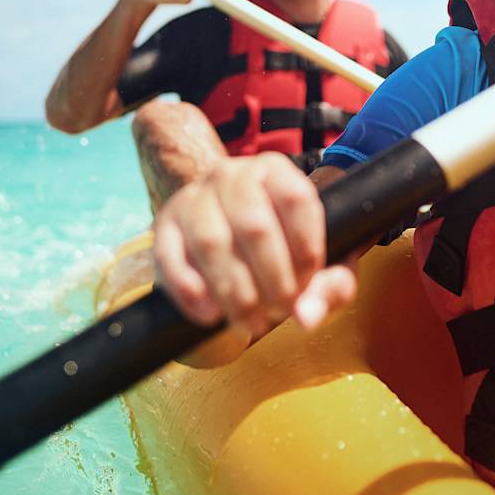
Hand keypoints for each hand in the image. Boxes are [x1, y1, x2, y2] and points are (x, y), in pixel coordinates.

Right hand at [150, 153, 358, 335]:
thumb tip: (307, 317)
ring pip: (212, 243)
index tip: (307, 284)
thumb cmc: (282, 249)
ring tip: (249, 323)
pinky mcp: (163, 226)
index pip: (297, 200)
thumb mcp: (319, 264)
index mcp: (275, 171)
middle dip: (273, 281)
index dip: (306, 250)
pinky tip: (211, 315)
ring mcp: (192, 198)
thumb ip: (331, 288)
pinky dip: (190, 292)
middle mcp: (231, 175)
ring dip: (235, 293)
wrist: (225, 234)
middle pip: (255, 226)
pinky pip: (170, 258)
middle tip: (279, 312)